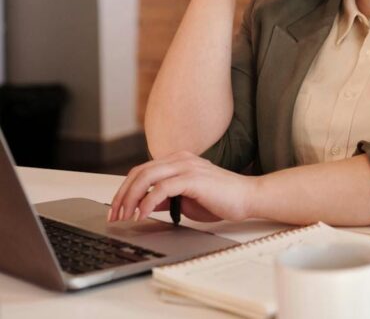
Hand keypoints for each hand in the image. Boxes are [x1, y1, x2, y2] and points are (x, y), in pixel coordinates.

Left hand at [108, 151, 260, 223]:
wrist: (248, 197)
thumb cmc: (222, 199)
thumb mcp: (187, 199)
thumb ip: (167, 198)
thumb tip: (146, 206)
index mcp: (178, 161)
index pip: (142, 170)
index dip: (125, 190)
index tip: (117, 210)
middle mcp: (180, 159)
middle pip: (139, 172)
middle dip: (121, 195)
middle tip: (114, 216)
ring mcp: (187, 166)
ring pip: (146, 177)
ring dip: (130, 199)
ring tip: (125, 217)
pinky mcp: (193, 178)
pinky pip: (161, 188)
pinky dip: (148, 202)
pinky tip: (143, 215)